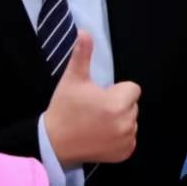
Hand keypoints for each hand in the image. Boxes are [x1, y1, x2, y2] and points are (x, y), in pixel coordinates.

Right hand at [40, 31, 141, 164]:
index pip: (132, 89)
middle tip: (95, 110)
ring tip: (97, 123)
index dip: (116, 90)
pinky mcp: (124, 154)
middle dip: (118, 105)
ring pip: (131, 121)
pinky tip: (101, 136)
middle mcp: (126, 124)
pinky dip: (119, 138)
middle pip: (132, 105)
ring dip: (120, 120)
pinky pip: (130, 139)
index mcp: (117, 104)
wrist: (54, 143)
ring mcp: (126, 140)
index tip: (99, 97)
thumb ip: (82, 55)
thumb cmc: (64, 109)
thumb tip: (85, 31)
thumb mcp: (72, 79)